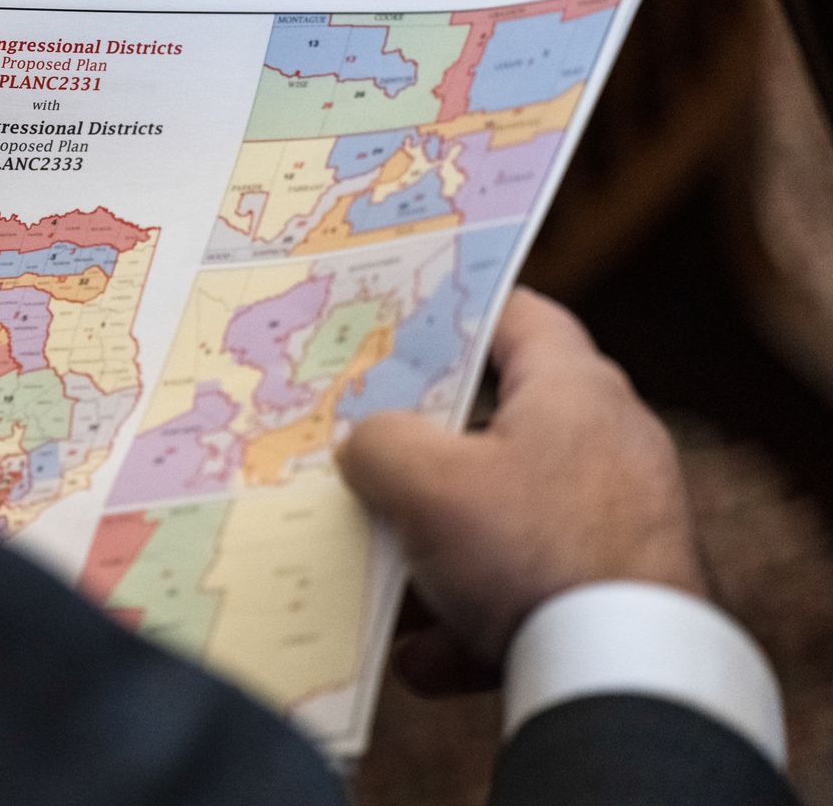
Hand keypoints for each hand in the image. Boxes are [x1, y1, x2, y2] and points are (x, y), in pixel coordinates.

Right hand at [337, 287, 707, 694]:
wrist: (624, 674)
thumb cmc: (530, 552)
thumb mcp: (424, 483)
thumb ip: (379, 443)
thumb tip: (367, 445)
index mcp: (573, 390)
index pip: (515, 316)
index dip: (452, 312)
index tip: (394, 326)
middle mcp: (607, 446)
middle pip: (496, 429)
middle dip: (422, 458)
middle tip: (363, 457)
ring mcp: (618, 524)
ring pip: (502, 522)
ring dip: (436, 554)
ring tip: (382, 580)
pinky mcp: (617, 595)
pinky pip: (526, 593)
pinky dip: (472, 622)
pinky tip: (425, 655)